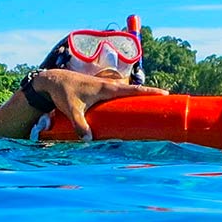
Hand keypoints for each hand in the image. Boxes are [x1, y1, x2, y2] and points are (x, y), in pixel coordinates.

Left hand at [29, 69, 166, 139]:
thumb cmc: (64, 94)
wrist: (54, 81)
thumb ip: (80, 124)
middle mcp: (109, 86)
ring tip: (154, 105)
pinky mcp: (101, 91)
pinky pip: (119, 95)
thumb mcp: (71, 109)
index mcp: (107, 88)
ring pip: (127, 93)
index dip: (149, 92)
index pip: (132, 91)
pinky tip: (132, 108)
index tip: (165, 94)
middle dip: (150, 95)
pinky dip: (128, 99)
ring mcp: (105, 88)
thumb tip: (88, 140)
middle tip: (167, 99)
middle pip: (134, 91)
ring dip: (140, 98)